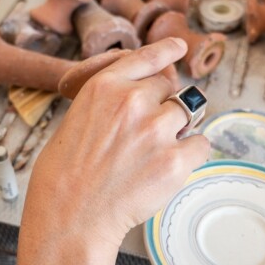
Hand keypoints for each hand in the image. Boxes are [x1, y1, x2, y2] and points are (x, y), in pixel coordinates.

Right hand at [23, 37, 210, 250]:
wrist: (70, 217)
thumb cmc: (64, 177)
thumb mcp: (75, 122)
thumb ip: (110, 104)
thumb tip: (145, 99)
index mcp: (104, 87)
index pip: (146, 57)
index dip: (166, 51)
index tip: (179, 47)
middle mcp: (133, 101)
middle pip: (169, 88)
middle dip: (162, 107)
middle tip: (145, 137)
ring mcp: (157, 130)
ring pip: (189, 114)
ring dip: (178, 130)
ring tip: (152, 157)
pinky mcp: (175, 160)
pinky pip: (200, 144)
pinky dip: (190, 156)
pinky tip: (166, 170)